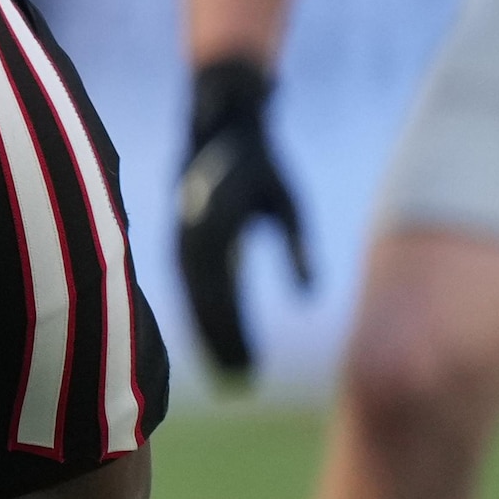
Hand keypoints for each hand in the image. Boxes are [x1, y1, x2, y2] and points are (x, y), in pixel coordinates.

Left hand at [174, 53, 306, 388]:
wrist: (234, 114)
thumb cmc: (257, 167)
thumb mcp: (282, 214)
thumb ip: (291, 255)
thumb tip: (308, 297)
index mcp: (202, 245)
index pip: (209, 303)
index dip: (222, 339)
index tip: (237, 375)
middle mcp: (191, 240)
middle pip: (201, 304)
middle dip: (217, 344)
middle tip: (237, 384)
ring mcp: (191, 227)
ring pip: (200, 291)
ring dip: (216, 328)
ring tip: (237, 362)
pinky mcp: (198, 213)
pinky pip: (202, 265)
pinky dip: (212, 292)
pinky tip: (228, 319)